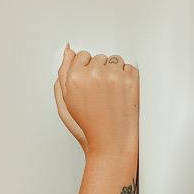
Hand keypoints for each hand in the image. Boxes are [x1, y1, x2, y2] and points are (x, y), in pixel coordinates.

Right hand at [54, 43, 138, 157]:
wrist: (110, 143)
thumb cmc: (87, 126)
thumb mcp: (65, 103)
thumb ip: (63, 74)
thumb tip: (67, 51)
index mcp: (73, 78)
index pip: (81, 56)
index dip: (85, 72)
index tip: (88, 87)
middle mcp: (93, 74)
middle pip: (98, 58)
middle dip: (99, 72)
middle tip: (99, 95)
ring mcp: (113, 76)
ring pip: (114, 60)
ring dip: (114, 73)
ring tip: (110, 95)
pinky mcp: (130, 79)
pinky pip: (129, 67)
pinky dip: (127, 79)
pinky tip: (121, 96)